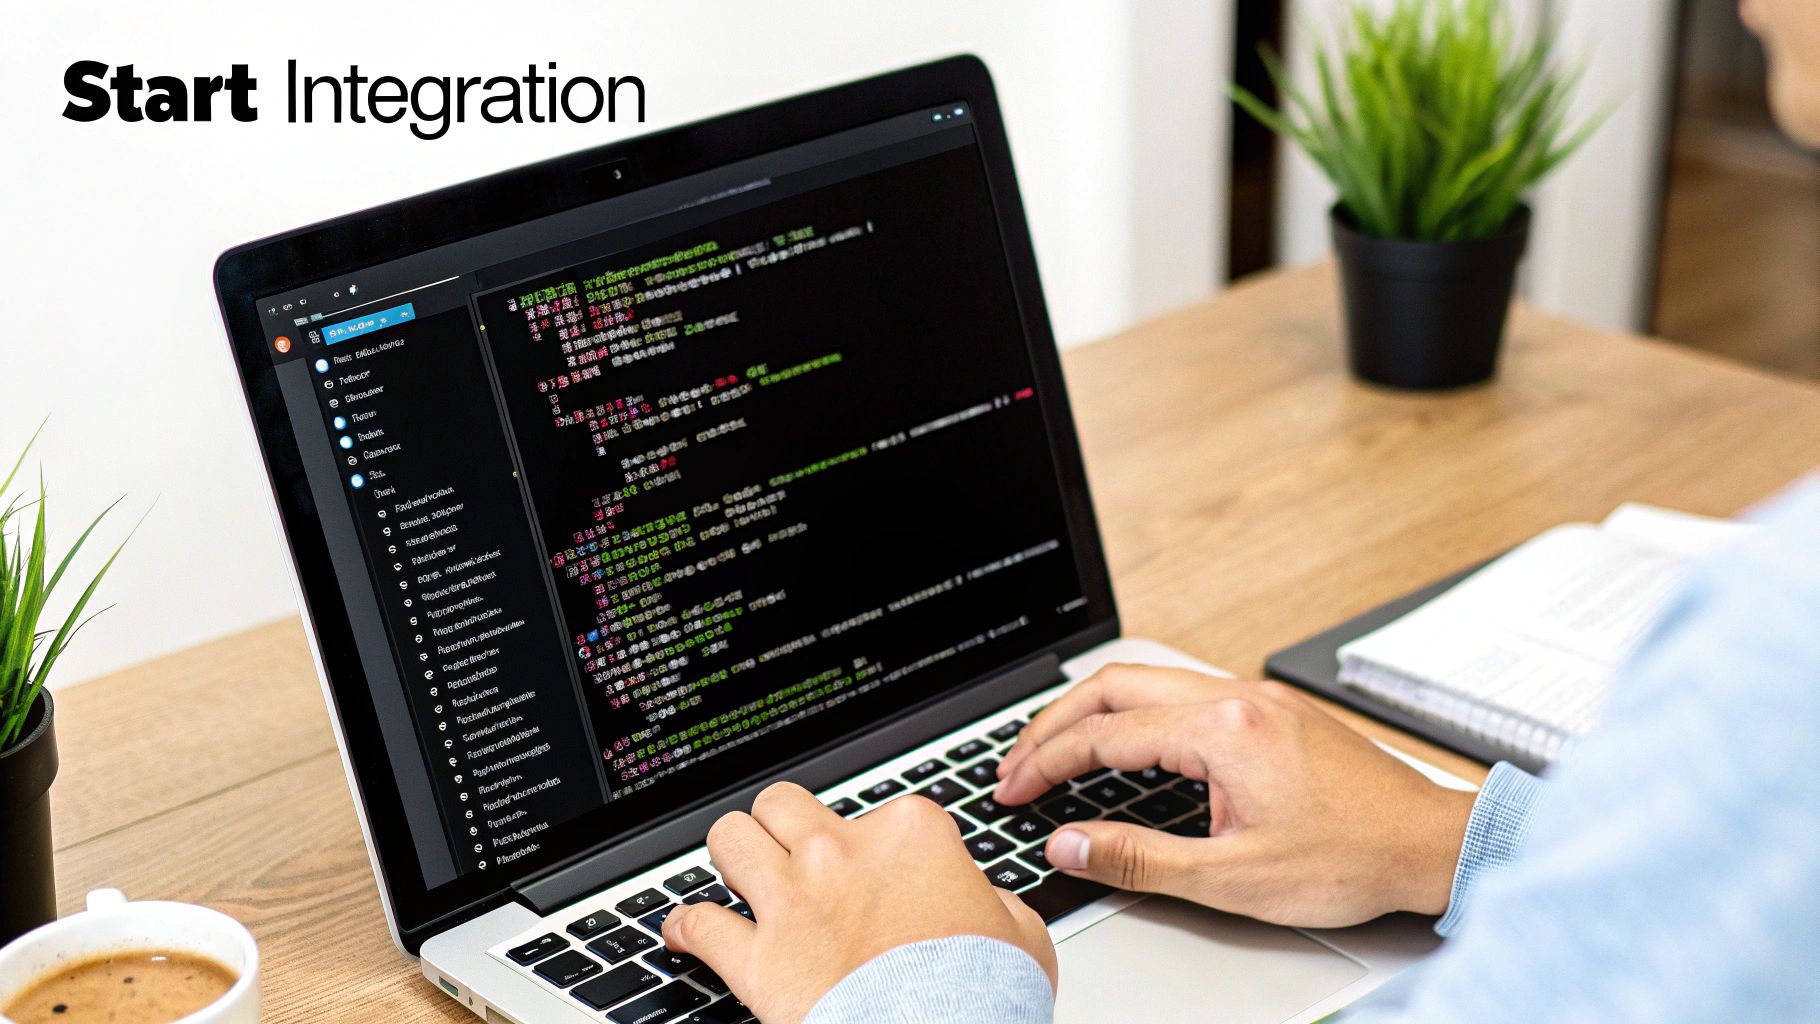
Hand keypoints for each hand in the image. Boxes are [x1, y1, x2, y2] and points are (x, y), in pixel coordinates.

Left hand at [662, 782, 1056, 1023]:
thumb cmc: (984, 990)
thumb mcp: (1019, 930)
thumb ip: (991, 900)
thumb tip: (984, 903)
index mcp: (908, 833)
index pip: (879, 812)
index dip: (877, 846)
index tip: (881, 875)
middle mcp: (840, 852)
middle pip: (783, 805)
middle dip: (783, 826)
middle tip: (793, 854)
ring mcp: (793, 900)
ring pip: (730, 839)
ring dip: (732, 856)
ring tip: (739, 874)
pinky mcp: (758, 958)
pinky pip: (697, 925)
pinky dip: (686, 929)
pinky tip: (685, 933)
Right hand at [994, 665, 1474, 926]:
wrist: (1433, 845)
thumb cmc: (1353, 859)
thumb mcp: (1234, 878)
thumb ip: (1139, 858)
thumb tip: (1070, 844)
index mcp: (1223, 730)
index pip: (1105, 734)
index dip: (1046, 762)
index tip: (1012, 789)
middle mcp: (1237, 698)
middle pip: (1116, 685)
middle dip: (1054, 724)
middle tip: (1016, 764)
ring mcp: (1256, 699)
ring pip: (1150, 683)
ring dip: (1095, 715)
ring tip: (1056, 753)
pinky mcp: (1271, 712)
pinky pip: (1183, 695)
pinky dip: (1136, 717)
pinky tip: (1126, 749)